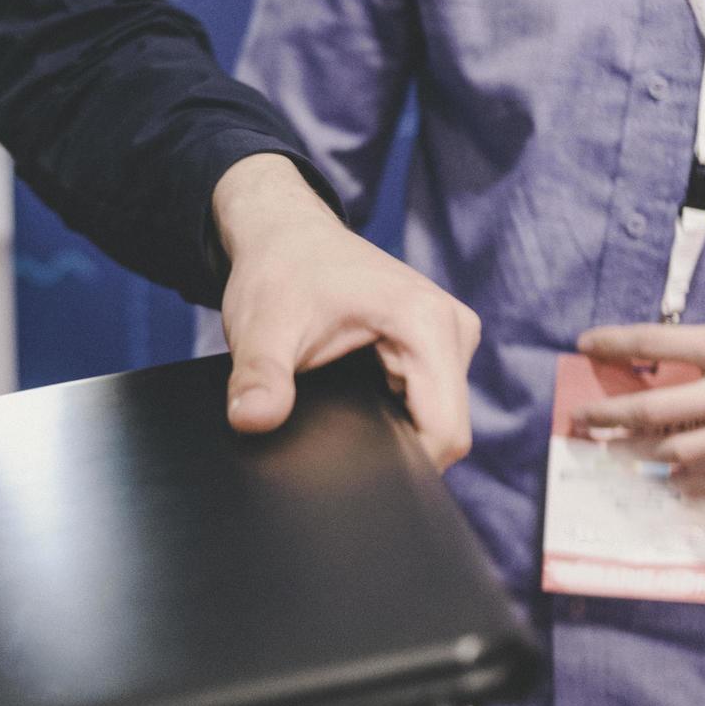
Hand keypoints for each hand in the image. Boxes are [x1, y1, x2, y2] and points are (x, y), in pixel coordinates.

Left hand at [212, 154, 479, 468]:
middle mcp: (453, 328)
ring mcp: (449, 337)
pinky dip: (395, 415)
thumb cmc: (278, 271)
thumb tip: (251, 420)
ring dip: (395, 432)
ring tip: (340, 414)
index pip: (445, 432)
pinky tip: (355, 405)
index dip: (402, 467)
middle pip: (445, 431)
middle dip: (395, 451)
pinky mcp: (436, 345)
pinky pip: (429, 403)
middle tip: (334, 439)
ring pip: (439, 420)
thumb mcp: (261, 327)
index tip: (351, 471)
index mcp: (427, 323)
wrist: (285, 234)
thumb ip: (258, 376)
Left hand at [576, 295, 704, 494]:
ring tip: (616, 451)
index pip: (654, 342)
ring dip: (640, 453)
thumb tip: (687, 342)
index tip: (585, 345)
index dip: (613, 343)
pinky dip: (694, 483)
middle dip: (607, 414)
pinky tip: (675, 481)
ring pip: (680, 450)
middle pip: (651, 407)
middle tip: (581, 418)